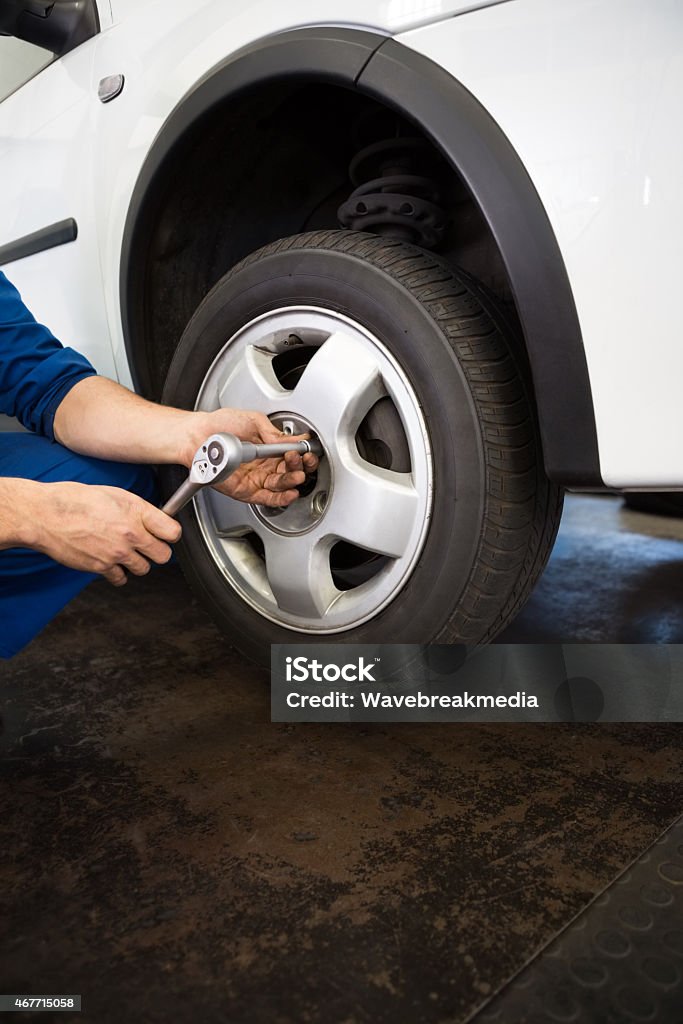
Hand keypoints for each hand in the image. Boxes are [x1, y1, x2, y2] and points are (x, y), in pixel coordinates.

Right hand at [28, 481, 180, 585]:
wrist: (45, 515)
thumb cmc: (73, 500)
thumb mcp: (113, 494)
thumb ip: (137, 509)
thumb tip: (152, 519)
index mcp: (135, 511)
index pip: (172, 532)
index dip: (170, 533)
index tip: (165, 533)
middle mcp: (130, 534)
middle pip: (163, 555)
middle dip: (156, 551)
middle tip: (146, 545)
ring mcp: (116, 553)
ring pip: (144, 569)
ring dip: (137, 562)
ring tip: (124, 551)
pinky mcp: (101, 567)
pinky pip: (121, 578)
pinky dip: (118, 573)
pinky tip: (111, 561)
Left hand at [188, 409, 318, 506]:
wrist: (197, 436)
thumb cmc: (220, 425)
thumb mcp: (253, 421)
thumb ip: (274, 433)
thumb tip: (295, 439)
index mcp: (269, 448)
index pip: (293, 455)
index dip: (302, 455)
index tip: (306, 451)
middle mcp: (265, 465)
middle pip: (290, 472)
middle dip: (300, 468)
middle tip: (300, 461)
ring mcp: (256, 479)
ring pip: (282, 486)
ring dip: (292, 482)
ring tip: (297, 475)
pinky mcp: (246, 491)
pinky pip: (267, 498)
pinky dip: (280, 498)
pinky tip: (290, 493)